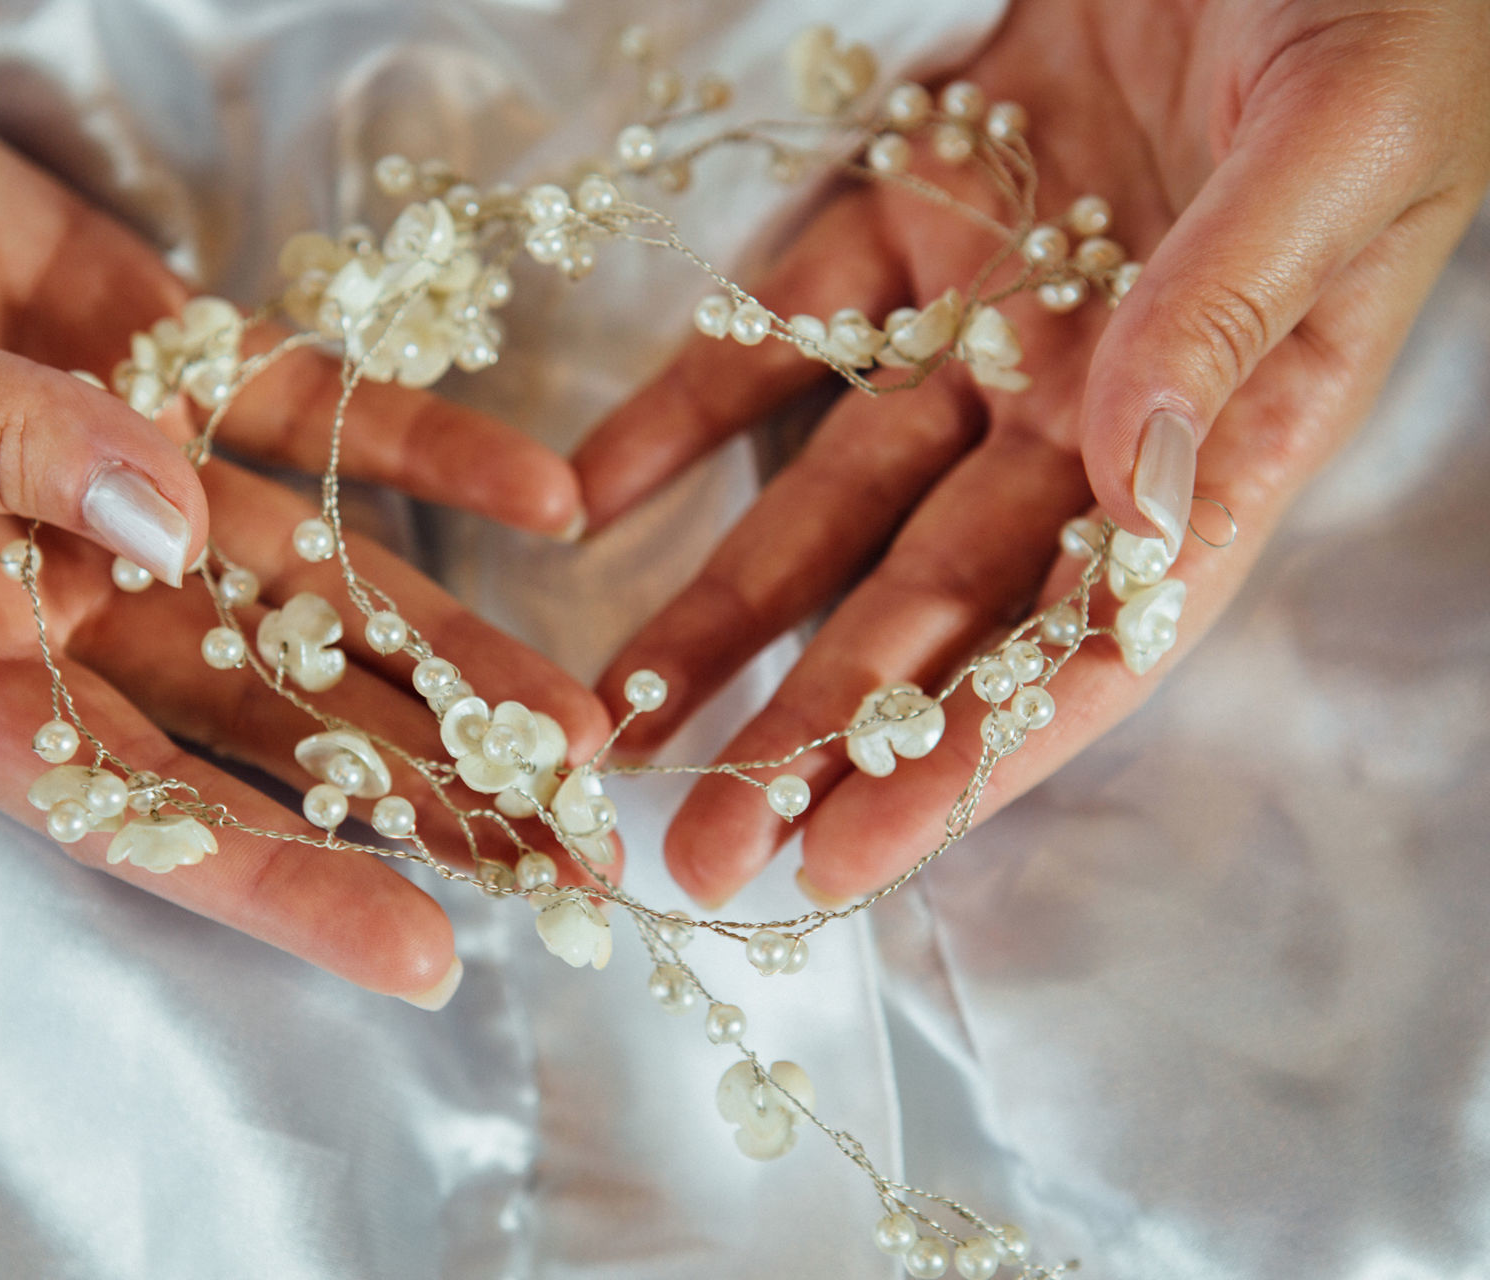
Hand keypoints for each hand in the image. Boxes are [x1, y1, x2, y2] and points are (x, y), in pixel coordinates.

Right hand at [0, 3, 606, 1002]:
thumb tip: (160, 507)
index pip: (126, 799)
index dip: (277, 880)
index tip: (423, 949)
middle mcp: (42, 576)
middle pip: (261, 713)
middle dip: (415, 788)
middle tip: (567, 855)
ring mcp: (116, 462)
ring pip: (311, 583)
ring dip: (451, 647)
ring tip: (584, 716)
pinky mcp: (156, 345)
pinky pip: (313, 412)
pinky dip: (426, 450)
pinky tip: (544, 497)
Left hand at [572, 0, 1489, 906]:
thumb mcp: (1342, 140)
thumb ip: (1233, 309)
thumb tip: (1138, 486)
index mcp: (1231, 427)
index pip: (1091, 637)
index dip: (970, 759)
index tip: (850, 857)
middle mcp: (1091, 405)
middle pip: (935, 601)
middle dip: (819, 733)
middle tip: (704, 853)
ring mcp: (981, 320)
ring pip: (832, 498)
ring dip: (725, 611)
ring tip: (619, 722)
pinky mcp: (898, 221)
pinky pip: (770, 333)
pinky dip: (679, 415)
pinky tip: (588, 502)